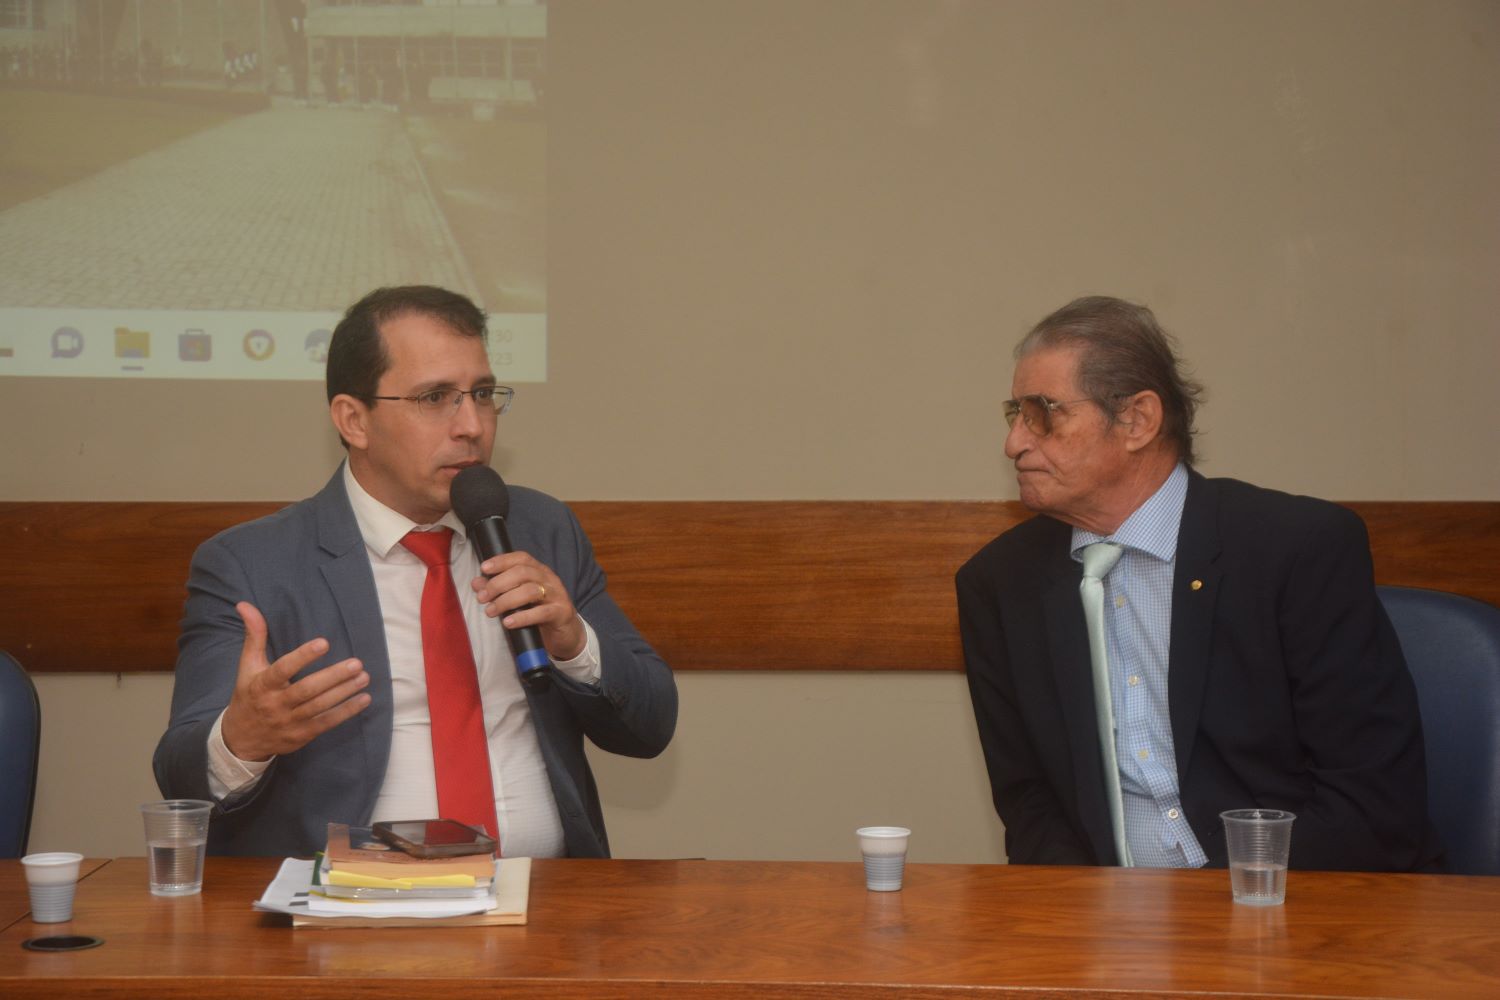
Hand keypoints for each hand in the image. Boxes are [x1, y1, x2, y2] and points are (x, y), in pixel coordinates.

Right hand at [220, 602, 370, 761]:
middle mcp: (276, 704)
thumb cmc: (249, 696)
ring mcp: (290, 722)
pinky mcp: (302, 735)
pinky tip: (364, 699)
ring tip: (364, 677)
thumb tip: (245, 604)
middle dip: (333, 677)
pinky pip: (326, 723)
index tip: (324, 642)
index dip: (302, 657)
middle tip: (356, 663)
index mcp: (262, 685)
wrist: (242, 740)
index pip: (282, 669)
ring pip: (320, 706)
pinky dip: (346, 712)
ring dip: (344, 692)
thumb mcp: (247, 666)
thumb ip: (254, 636)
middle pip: (307, 690)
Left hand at [470, 552, 585, 660]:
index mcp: (539, 572)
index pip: (521, 558)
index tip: (484, 568)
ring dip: (506, 601)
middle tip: (482, 597)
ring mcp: (557, 595)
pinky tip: (508, 622)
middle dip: (498, 584)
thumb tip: (476, 583)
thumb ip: (499, 590)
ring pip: (531, 591)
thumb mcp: (520, 600)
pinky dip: (522, 617)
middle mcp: (549, 580)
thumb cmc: (540, 613)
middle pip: (523, 573)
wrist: (567, 634)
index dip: (502, 560)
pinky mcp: (561, 613)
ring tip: (491, 611)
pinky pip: (541, 613)